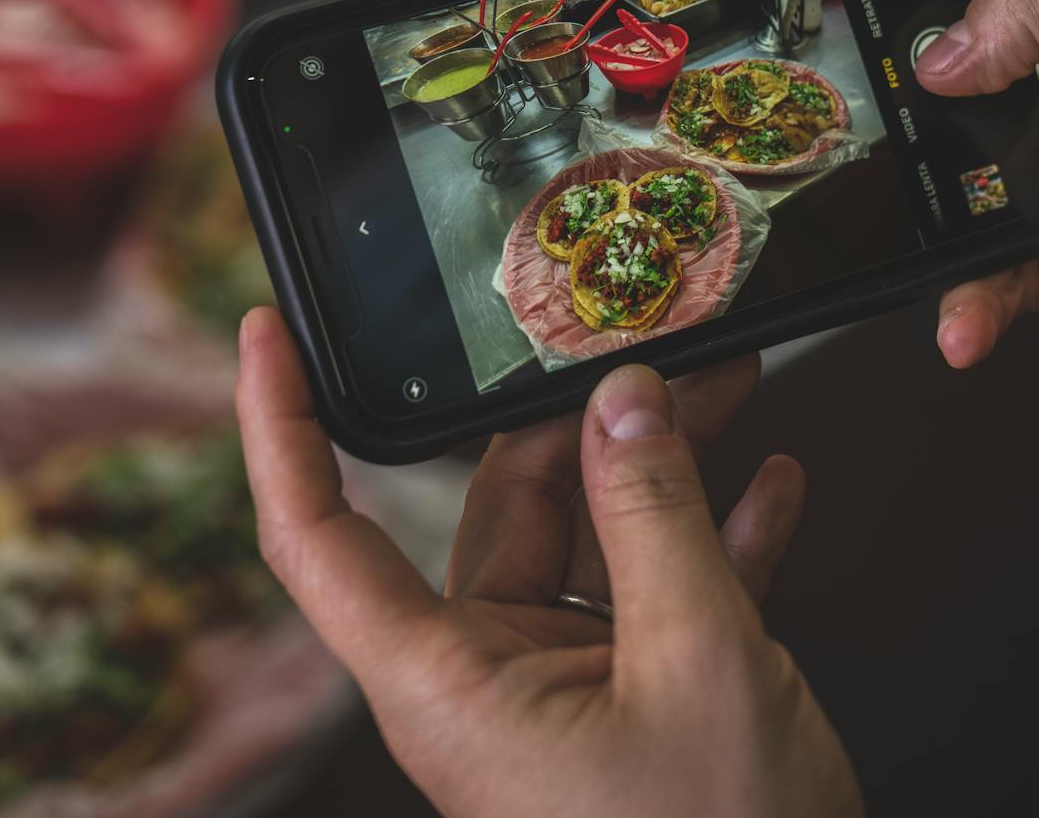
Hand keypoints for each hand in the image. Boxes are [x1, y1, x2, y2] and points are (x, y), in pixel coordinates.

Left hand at [234, 308, 861, 817]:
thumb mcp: (699, 663)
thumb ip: (658, 518)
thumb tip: (627, 399)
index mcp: (447, 683)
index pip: (318, 536)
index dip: (279, 428)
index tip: (268, 336)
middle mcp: (487, 679)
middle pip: (501, 505)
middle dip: (580, 415)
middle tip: (653, 342)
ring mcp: (561, 690)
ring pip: (593, 538)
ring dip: (666, 464)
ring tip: (730, 384)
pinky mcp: (630, 703)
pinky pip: (657, 594)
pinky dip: (713, 537)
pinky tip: (770, 486)